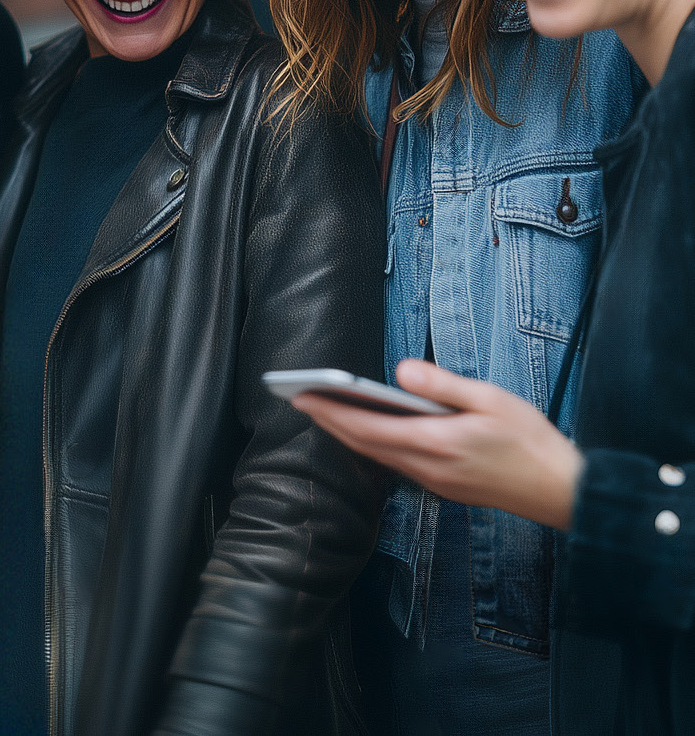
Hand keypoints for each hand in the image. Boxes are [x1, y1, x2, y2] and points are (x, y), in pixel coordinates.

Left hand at [290, 358, 584, 529]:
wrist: (562, 490)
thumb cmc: (531, 442)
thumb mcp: (491, 400)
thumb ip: (443, 385)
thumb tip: (403, 370)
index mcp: (436, 443)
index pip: (367, 427)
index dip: (331, 412)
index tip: (303, 395)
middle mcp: (427, 467)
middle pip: (363, 444)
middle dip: (329, 421)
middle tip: (299, 399)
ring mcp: (434, 481)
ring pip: (377, 456)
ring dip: (348, 434)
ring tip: (324, 411)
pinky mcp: (443, 486)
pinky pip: (396, 464)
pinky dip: (373, 445)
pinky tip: (368, 431)